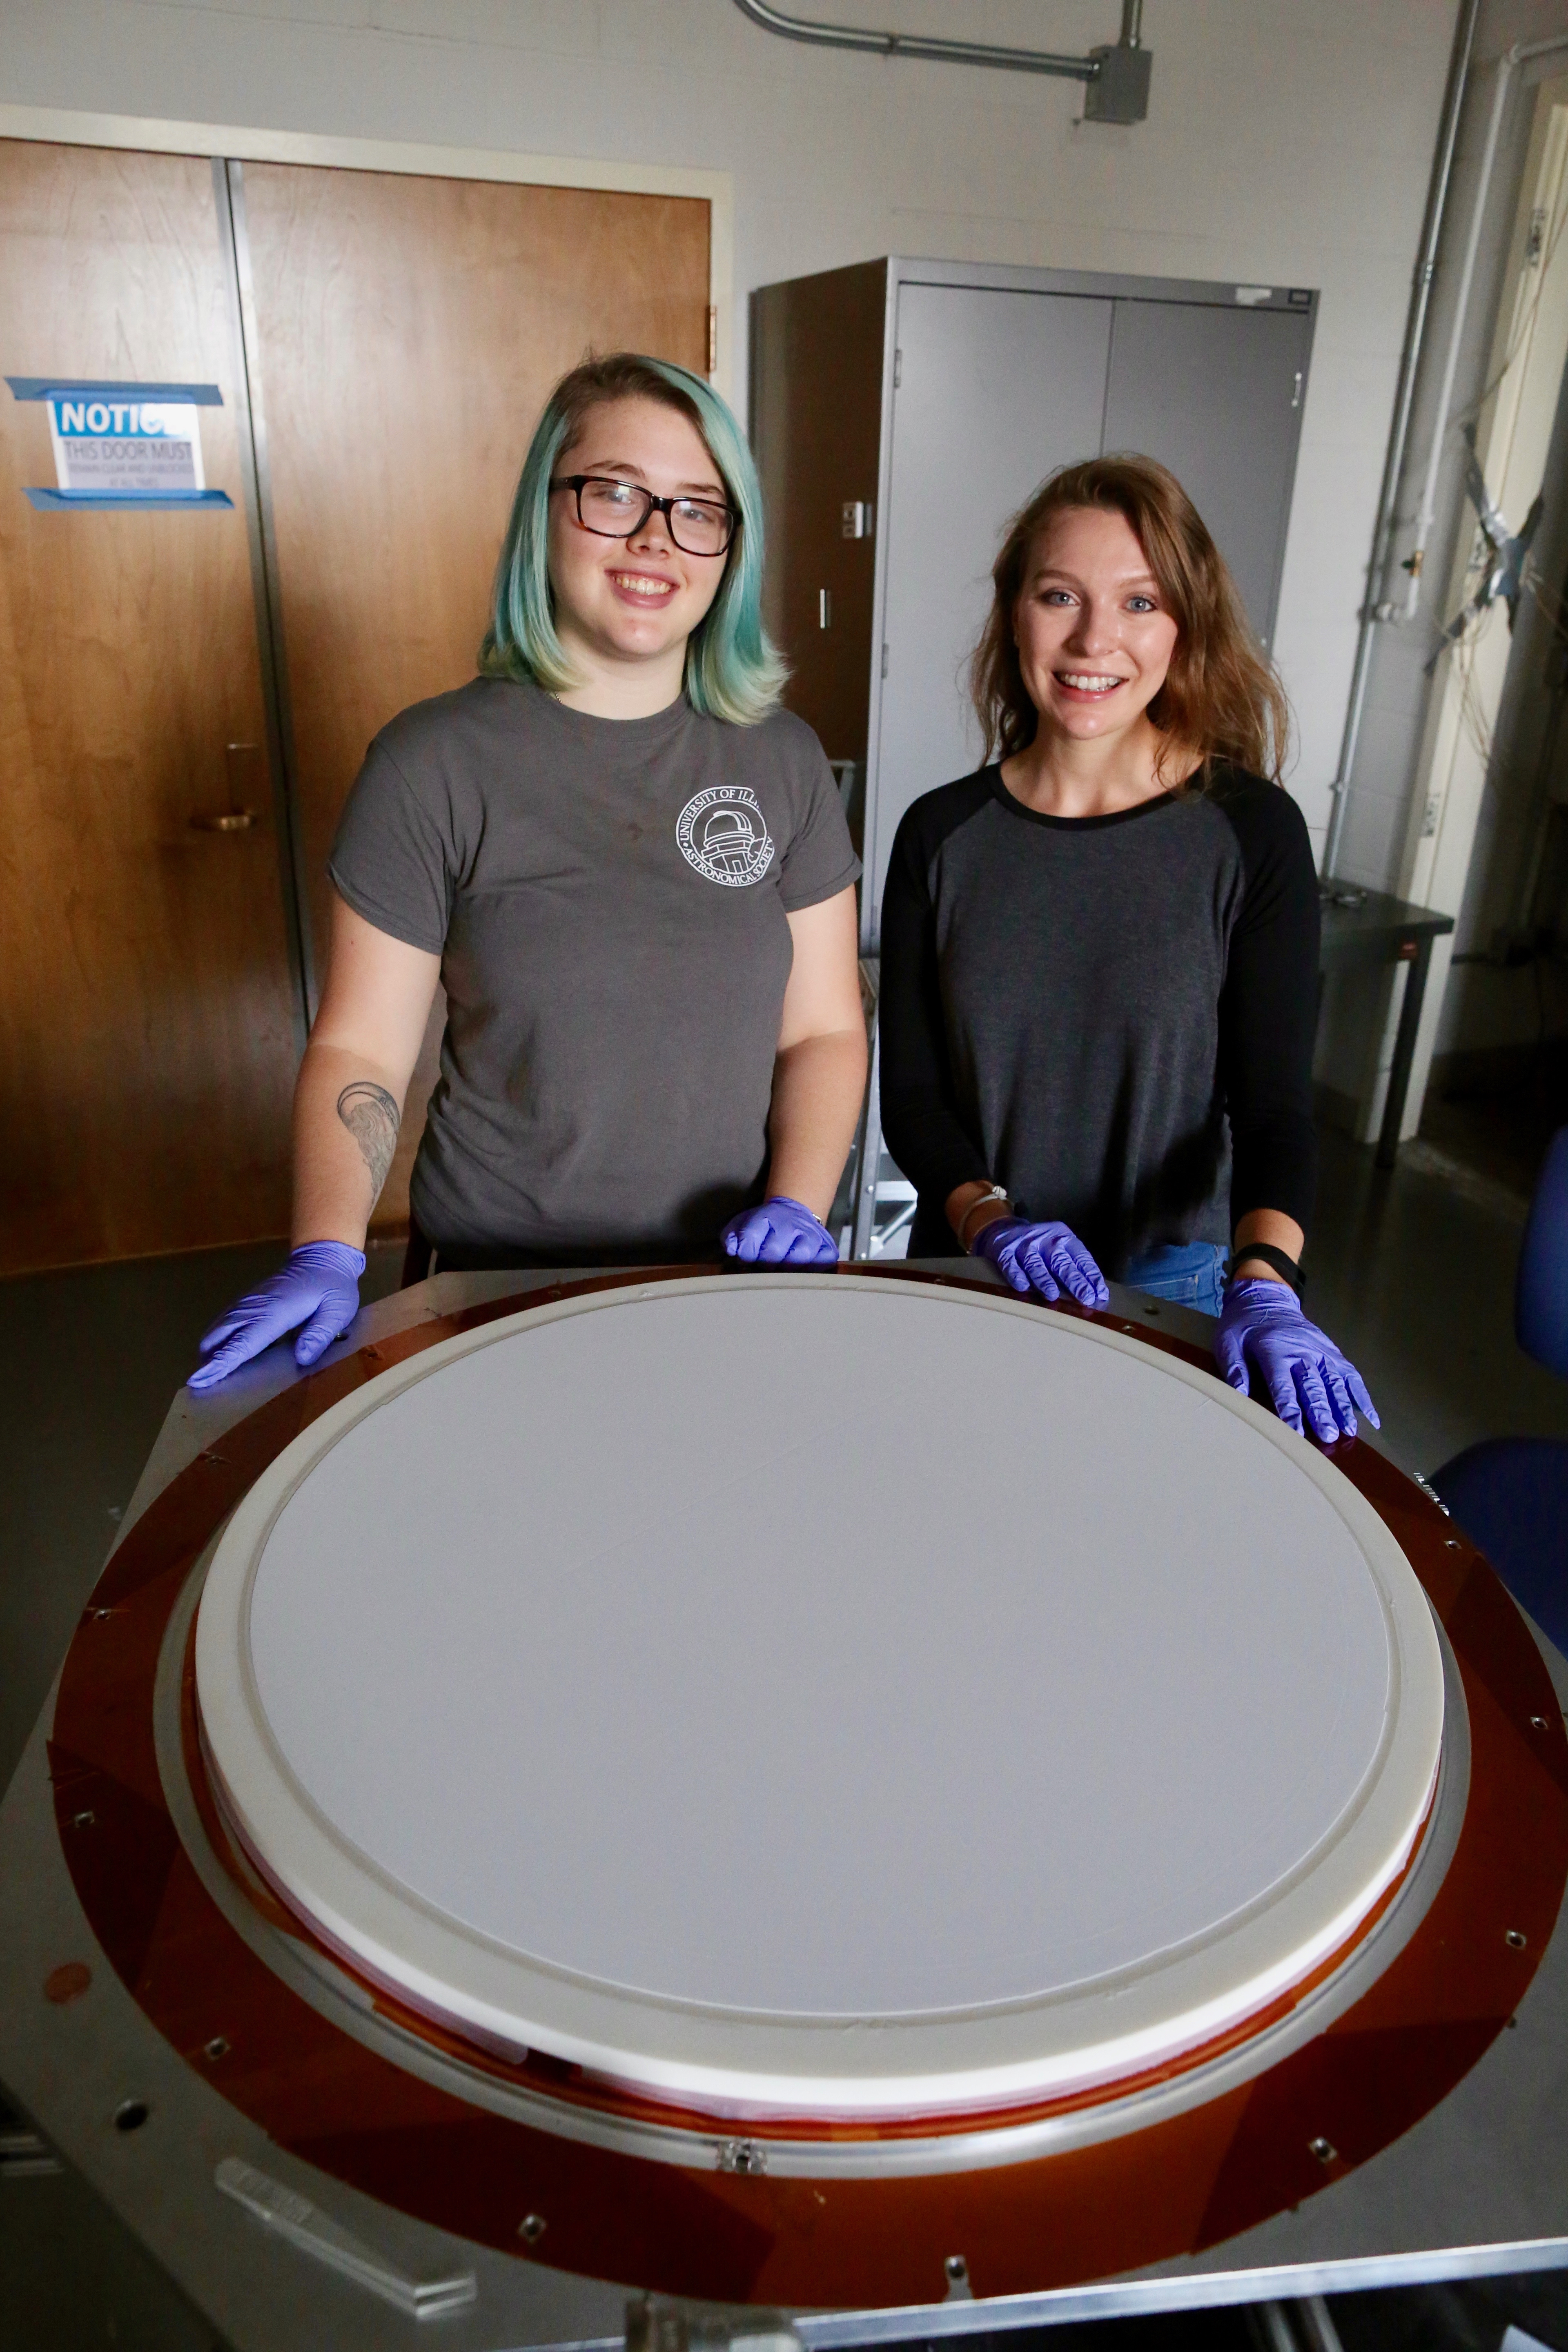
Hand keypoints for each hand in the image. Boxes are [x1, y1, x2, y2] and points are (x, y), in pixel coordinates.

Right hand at [188, 1241, 366, 1389]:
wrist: (322, 1258)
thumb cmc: (332, 1286)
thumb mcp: (337, 1310)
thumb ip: (320, 1333)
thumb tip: (302, 1358)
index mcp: (275, 1313)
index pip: (242, 1342)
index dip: (221, 1363)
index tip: (200, 1379)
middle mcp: (254, 1308)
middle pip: (219, 1337)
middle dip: (208, 1361)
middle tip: (203, 1386)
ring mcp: (249, 1303)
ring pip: (217, 1329)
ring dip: (210, 1351)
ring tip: (208, 1376)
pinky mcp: (250, 1303)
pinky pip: (225, 1322)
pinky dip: (217, 1339)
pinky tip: (222, 1354)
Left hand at [721, 1196, 838, 1266]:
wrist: (794, 1213)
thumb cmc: (766, 1225)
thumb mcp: (743, 1222)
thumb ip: (731, 1235)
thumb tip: (732, 1250)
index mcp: (767, 1216)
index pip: (750, 1239)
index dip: (745, 1254)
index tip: (746, 1258)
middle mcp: (792, 1224)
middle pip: (772, 1254)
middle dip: (763, 1264)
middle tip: (763, 1265)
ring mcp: (812, 1236)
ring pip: (798, 1261)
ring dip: (785, 1270)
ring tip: (781, 1269)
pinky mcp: (827, 1248)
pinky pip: (821, 1266)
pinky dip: (810, 1271)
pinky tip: (801, 1269)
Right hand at [973, 1217, 1108, 1308]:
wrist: (1004, 1230)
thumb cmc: (1040, 1246)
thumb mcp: (1059, 1248)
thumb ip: (1074, 1266)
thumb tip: (1095, 1293)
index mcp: (1063, 1237)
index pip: (1080, 1257)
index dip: (1091, 1275)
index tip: (1099, 1293)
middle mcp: (1045, 1239)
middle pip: (1061, 1261)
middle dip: (1074, 1280)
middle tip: (1085, 1297)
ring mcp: (1024, 1245)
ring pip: (1035, 1263)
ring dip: (1044, 1279)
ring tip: (1052, 1295)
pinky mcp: (1005, 1251)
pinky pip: (1010, 1264)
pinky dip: (1016, 1275)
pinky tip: (1022, 1286)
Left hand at [1214, 1278, 1377, 1441]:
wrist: (1265, 1299)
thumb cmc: (1243, 1326)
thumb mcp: (1228, 1341)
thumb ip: (1234, 1368)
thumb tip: (1239, 1394)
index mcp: (1274, 1349)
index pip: (1283, 1384)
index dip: (1290, 1409)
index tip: (1296, 1432)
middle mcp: (1302, 1350)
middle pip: (1313, 1384)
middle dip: (1321, 1411)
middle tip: (1329, 1435)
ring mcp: (1320, 1350)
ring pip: (1335, 1380)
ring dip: (1343, 1406)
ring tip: (1349, 1430)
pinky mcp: (1332, 1351)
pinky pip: (1350, 1373)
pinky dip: (1361, 1395)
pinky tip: (1371, 1418)